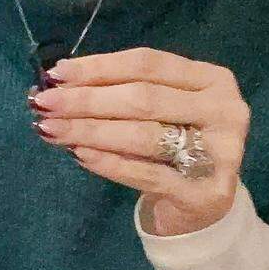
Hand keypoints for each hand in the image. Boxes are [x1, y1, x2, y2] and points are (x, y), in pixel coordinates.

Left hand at [29, 47, 249, 235]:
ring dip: (91, 131)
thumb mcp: (158, 112)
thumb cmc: (173, 148)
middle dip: (87, 100)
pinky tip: (80, 155)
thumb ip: (120, 93)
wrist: (202, 206)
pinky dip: (110, 163)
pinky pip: (148, 174)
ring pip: (143, 135)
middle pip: (143, 98)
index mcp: (211, 79)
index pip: (148, 63)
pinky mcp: (205, 191)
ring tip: (52, 129)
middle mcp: (224, 110)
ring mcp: (221, 152)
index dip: (100, 66)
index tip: (56, 73)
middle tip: (44, 103)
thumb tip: (59, 83)